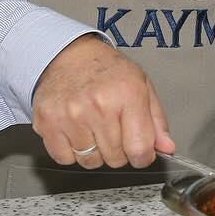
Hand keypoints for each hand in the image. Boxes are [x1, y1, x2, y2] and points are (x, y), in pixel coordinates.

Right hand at [31, 34, 174, 169]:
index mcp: (128, 94)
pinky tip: (75, 130)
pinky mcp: (48, 122)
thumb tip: (166, 148)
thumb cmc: (106, 70)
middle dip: (119, 151)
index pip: (140, 149)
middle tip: (113, 129)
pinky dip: (71, 151)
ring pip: (90, 162)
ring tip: (93, 127)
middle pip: (115, 159)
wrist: (67, 54)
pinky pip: (65, 159)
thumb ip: (156, 120)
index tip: (140, 151)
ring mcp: (71, 115)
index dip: (143, 156)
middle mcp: (99, 105)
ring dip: (94, 152)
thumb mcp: (141, 85)